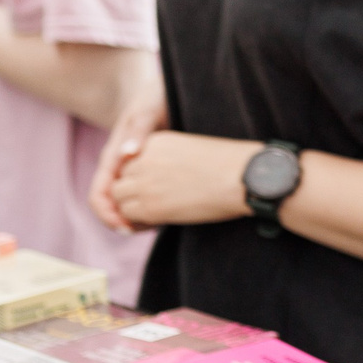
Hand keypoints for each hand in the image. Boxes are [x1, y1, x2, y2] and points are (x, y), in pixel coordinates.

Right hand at [90, 87, 170, 231]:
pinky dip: (153, 206)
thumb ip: (139, 130)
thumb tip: (128, 154)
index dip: (108, 216)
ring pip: (129, 201)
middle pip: (113, 204)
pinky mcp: (153, 167)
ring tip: (160, 226)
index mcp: (113, 154)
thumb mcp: (148, 109)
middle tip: (151, 231)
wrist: (173, 85)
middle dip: (125, 222)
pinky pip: (147, 193)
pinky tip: (171, 211)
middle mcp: (122, 164)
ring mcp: (136, 167)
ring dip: (139, 217)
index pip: (99, 194)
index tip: (126, 229)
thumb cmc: (157, 95)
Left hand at [106, 130, 255, 229]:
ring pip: (119, 197)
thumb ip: (168, 162)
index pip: (132, 161)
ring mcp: (144, 182)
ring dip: (132, 207)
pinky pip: (128, 215)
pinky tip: (159, 221)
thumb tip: (163, 183)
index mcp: (157, 141)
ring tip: (157, 213)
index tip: (159, 187)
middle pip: (122, 178)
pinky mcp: (149, 206)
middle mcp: (144, 158)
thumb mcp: (192, 152)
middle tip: (155, 203)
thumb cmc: (230, 165)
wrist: (243, 177)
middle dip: (134, 192)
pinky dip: (138, 221)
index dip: (142, 177)